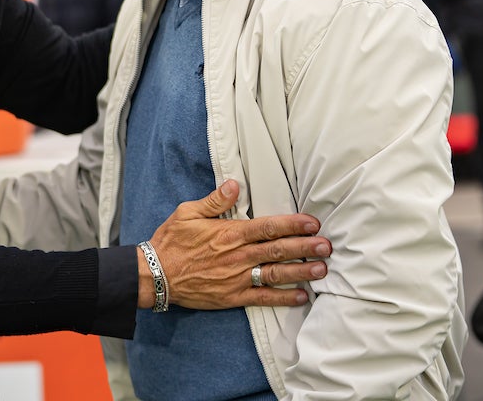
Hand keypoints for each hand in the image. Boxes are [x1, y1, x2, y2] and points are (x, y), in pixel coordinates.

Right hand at [142, 179, 330, 309]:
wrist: (155, 275)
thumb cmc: (171, 241)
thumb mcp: (188, 213)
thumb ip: (215, 200)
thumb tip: (235, 184)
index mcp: (229, 233)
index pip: (268, 227)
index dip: (293, 224)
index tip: (312, 222)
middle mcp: (237, 256)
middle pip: (278, 250)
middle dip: (305, 247)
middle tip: (327, 245)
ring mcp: (237, 278)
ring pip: (275, 273)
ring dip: (300, 271)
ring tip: (322, 269)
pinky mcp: (233, 296)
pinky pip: (263, 297)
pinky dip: (283, 296)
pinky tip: (301, 295)